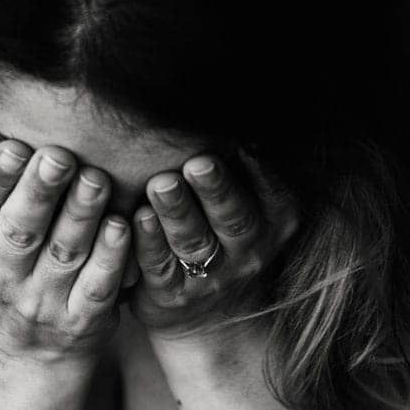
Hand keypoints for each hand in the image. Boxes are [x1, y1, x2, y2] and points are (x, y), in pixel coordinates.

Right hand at [0, 114, 130, 362]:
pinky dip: (110, 257)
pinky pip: (98, 286)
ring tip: (97, 179)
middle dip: (40, 192)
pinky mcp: (83, 319)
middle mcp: (3, 276)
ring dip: (81, 215)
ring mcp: (45, 301)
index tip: (14, 145)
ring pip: (64, 254)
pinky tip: (123, 226)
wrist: (30, 350)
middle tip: (60, 156)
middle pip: (22, 230)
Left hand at [129, 148, 297, 339]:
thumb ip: (248, 167)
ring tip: (161, 185)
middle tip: (198, 163)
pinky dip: (148, 243)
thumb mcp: (256, 206)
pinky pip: (159, 268)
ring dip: (177, 213)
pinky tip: (134, 219)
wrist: (213, 315)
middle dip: (216, 190)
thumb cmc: (229, 237)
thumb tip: (231, 94)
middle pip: (233, 219)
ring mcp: (212, 277)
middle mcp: (249, 250)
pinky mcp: (172, 294)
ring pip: (195, 243)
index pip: (271, 193)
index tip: (244, 140)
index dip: (258, 169)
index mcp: (275, 221)